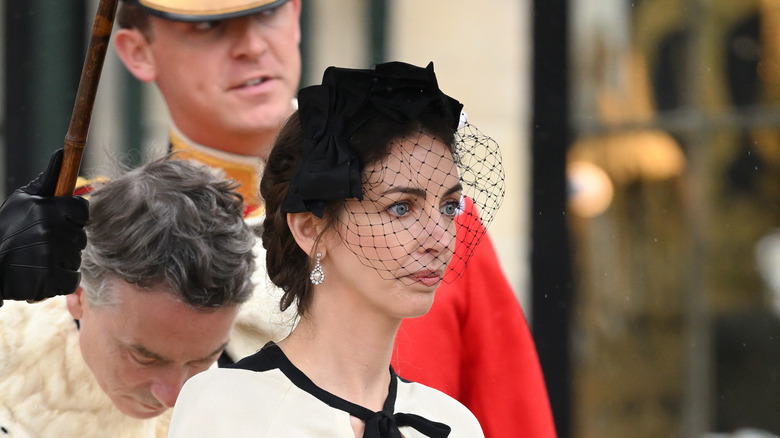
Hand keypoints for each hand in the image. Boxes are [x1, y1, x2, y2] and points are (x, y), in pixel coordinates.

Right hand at [0, 149, 87, 304]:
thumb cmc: (5, 229)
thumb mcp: (22, 200)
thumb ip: (46, 180)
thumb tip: (61, 153)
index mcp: (46, 208)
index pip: (83, 210)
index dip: (73, 217)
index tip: (60, 222)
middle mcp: (50, 231)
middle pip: (81, 237)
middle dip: (67, 241)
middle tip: (43, 244)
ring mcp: (50, 256)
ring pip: (76, 259)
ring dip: (63, 261)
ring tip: (39, 259)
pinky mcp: (49, 280)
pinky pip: (71, 279)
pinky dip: (60, 280)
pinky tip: (43, 274)